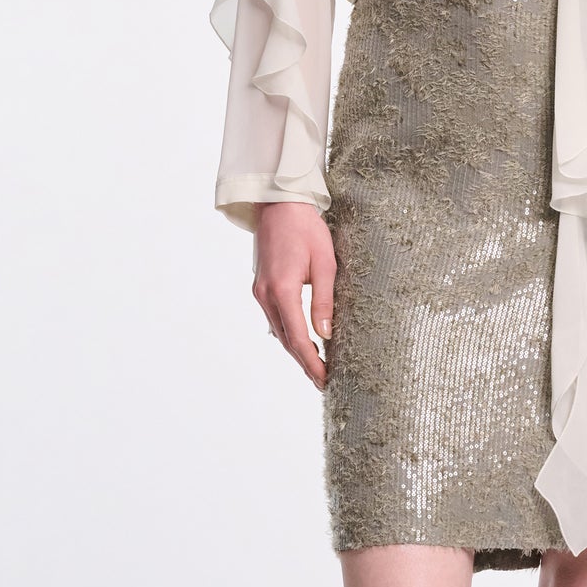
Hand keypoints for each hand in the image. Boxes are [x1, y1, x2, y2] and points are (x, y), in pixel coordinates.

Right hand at [253, 202, 335, 389]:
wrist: (279, 204)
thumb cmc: (306, 228)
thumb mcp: (324, 263)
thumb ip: (323, 300)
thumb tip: (325, 335)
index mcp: (282, 289)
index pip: (298, 337)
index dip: (312, 362)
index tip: (325, 379)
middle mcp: (266, 294)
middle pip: (286, 339)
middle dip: (304, 363)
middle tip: (323, 382)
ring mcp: (260, 291)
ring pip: (279, 331)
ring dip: (296, 351)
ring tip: (316, 368)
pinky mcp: (261, 286)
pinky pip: (275, 318)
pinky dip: (289, 334)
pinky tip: (302, 343)